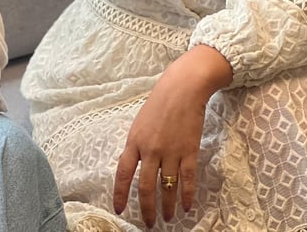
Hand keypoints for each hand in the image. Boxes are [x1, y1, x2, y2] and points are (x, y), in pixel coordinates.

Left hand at [113, 46, 231, 227]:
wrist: (182, 88)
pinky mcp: (189, 151)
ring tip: (168, 218)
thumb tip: (134, 164)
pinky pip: (187, 180)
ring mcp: (170, 151)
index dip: (120, 193)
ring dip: (168, 206)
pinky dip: (187, 196)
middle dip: (146, 208)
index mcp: (134, 140)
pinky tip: (187, 207)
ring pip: (167, 187)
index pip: (123, 172)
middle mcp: (150, 149)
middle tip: (148, 223)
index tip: (118, 209)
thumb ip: (137, 144)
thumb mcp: (140, 122)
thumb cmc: (159, 102)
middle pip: (145, 186)